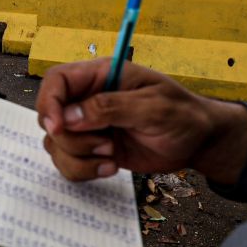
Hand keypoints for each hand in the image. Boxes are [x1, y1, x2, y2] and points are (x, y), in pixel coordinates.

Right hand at [35, 59, 246, 182]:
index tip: (58, 128)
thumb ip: (111, 108)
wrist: (197, 142)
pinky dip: (83, 170)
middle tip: (106, 146)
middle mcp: (87, 99)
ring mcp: (87, 125)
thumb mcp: (153, 107)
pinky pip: (67, 161)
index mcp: (101, 76)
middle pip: (50, 116)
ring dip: (78, 157)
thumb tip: (69, 117)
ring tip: (111, 157)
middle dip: (71, 139)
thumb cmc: (182, 116)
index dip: (49, 102)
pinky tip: (110, 167)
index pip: (57, 80)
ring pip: (55, 143)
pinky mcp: (90, 148)